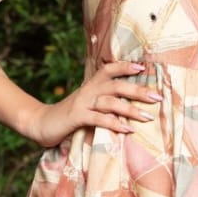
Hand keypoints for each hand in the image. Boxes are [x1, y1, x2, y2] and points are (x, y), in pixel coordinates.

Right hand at [27, 59, 160, 148]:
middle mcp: (88, 91)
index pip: (108, 69)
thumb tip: (127, 105)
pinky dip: (115, 124)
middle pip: (116, 85)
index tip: (142, 68)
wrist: (40, 123)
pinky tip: (128, 130)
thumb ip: (102, 102)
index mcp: (90, 85)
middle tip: (157, 97)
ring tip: (148, 117)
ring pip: (110, 102)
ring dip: (131, 109)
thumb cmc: (68, 116)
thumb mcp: (86, 105)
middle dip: (138, 90)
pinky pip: (99, 119)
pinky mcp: (77, 118)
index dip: (124, 66)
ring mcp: (82, 104)